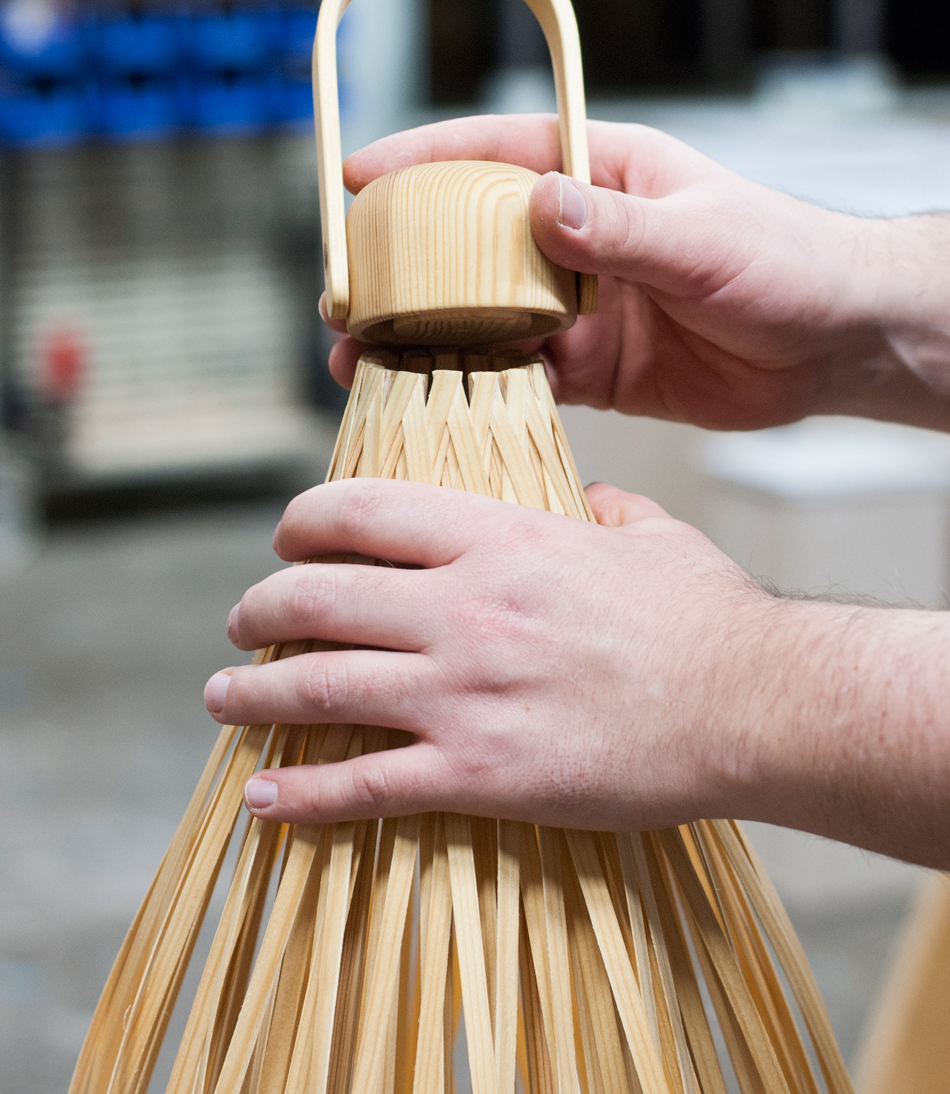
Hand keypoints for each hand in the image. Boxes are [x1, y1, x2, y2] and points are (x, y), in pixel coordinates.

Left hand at [204, 478, 774, 830]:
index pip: (363, 513)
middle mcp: (465, 610)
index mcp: (501, 542)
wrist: (756, 705)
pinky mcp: (481, 774)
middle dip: (259, 609)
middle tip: (239, 624)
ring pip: (320, 687)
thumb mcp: (654, 536)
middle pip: (319, 599)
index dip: (303, 522)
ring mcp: (465, 694)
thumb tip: (590, 499)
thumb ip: (606, 508)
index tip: (285, 540)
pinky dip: (303, 794)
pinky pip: (366, 786)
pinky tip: (265, 797)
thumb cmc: (709, 618)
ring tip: (221, 700)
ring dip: (253, 695)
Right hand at [326, 114, 949, 432]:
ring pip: (485, 315)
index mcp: (604, 176)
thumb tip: (541, 207)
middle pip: (471, 243)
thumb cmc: (788, 263)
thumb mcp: (704, 238)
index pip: (499, 155)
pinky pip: (522, 373)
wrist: (831, 346)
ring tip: (365, 358)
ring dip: (427, 336)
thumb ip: (620, 230)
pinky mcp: (593, 364)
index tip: (357, 180)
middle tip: (346, 297)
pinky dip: (479, 385)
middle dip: (404, 267)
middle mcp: (581, 238)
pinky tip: (435, 397)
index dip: (423, 162)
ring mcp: (582, 304)